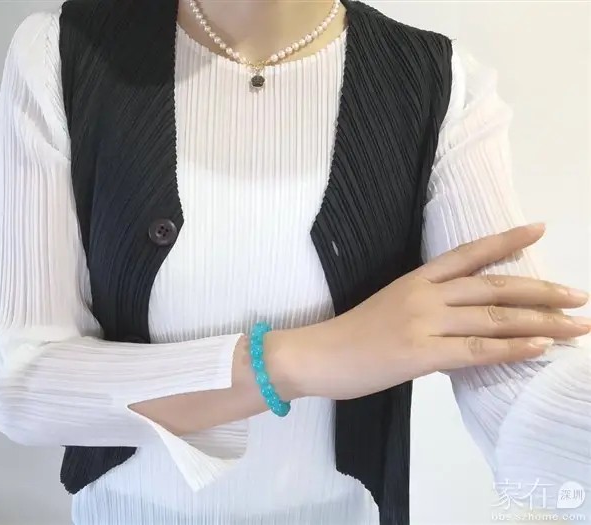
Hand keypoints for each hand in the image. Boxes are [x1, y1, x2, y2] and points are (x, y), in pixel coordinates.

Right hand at [272, 222, 590, 400]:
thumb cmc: (348, 336)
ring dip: (541, 323)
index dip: (506, 240)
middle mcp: (424, 294)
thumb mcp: (389, 309)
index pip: (468, 253)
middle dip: (542, 291)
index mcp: (415, 279)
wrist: (314, 354)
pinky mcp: (420, 353)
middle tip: (579, 296)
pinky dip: (512, 348)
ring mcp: (423, 322)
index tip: (540, 229)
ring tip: (576, 326)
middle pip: (494, 286)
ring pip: (493, 318)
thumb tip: (464, 324)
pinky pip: (476, 351)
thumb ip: (427, 309)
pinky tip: (540, 347)